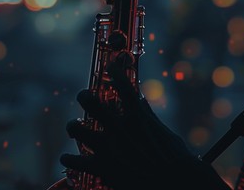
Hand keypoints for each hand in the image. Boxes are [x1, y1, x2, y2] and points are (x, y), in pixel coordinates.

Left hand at [60, 62, 230, 189]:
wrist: (174, 185)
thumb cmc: (175, 160)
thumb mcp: (165, 133)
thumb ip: (149, 116)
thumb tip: (140, 101)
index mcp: (137, 116)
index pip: (123, 85)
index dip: (115, 71)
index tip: (111, 66)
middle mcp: (119, 127)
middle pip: (90, 101)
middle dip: (84, 95)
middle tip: (84, 96)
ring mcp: (108, 147)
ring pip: (75, 128)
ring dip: (73, 127)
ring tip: (75, 127)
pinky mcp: (102, 168)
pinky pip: (73, 160)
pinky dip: (69, 158)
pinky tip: (69, 157)